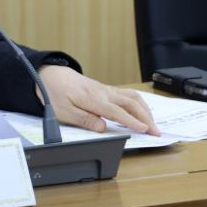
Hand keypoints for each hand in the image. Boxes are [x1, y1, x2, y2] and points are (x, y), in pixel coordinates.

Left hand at [37, 66, 159, 135]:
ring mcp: (105, 89)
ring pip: (131, 97)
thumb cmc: (55, 93)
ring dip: (145, 110)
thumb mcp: (64, 111)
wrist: (49, 75)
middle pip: (130, 103)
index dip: (132, 122)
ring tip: (153, 124)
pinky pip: (127, 94)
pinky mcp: (105, 89)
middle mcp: (102, 92)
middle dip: (146, 118)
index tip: (146, 130)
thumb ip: (84, 119)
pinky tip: (143, 111)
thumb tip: (102, 127)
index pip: (116, 111)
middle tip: (156, 132)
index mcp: (92, 98)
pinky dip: (139, 103)